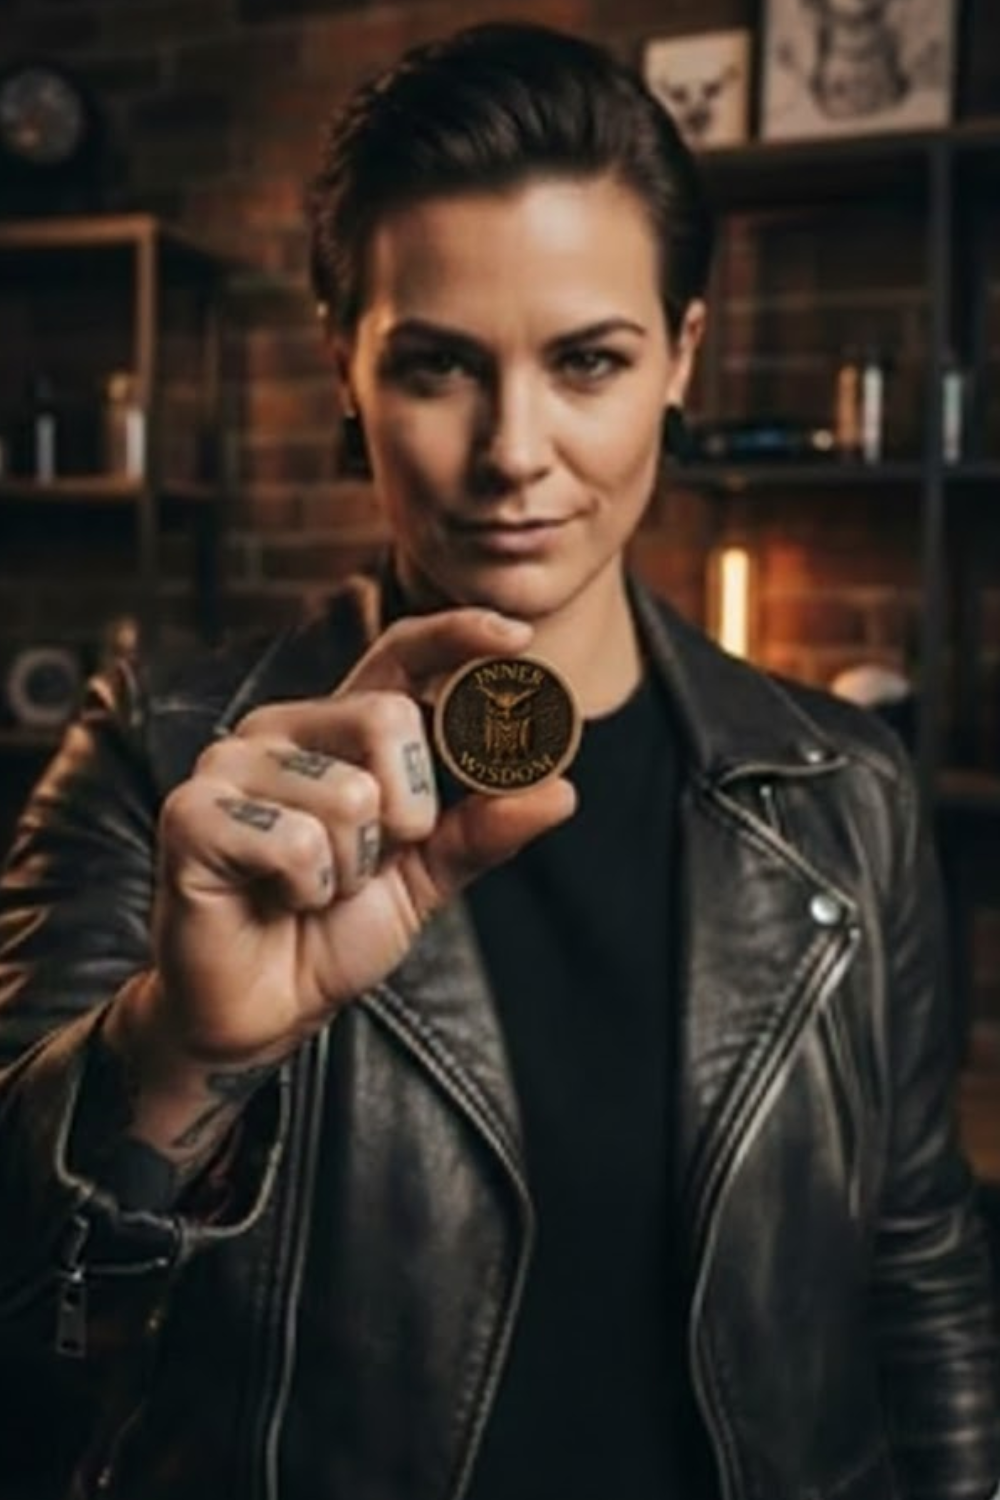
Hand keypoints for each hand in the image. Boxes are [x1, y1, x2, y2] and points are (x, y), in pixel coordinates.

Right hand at [143, 608, 576, 1067]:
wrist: (265, 1010)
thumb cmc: (331, 932)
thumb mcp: (426, 879)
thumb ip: (482, 831)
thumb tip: (560, 791)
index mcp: (337, 730)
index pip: (399, 655)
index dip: (458, 636)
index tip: (520, 636)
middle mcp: (281, 729)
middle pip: (386, 717)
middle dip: (409, 809)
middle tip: (376, 858)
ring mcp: (229, 765)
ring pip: (347, 795)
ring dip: (352, 869)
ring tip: (314, 889)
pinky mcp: (191, 813)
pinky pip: (295, 844)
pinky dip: (306, 891)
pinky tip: (277, 900)